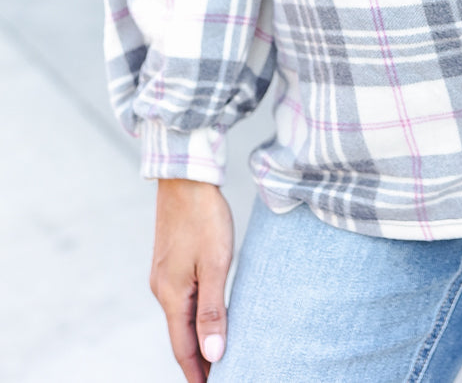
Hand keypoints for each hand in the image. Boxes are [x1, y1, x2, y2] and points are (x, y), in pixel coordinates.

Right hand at [151, 179, 233, 381]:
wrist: (186, 177)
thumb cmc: (204, 216)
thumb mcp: (216, 264)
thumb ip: (213, 310)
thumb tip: (214, 354)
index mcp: (171, 295)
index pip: (183, 347)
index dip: (198, 373)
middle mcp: (161, 289)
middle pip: (180, 336)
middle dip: (197, 360)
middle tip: (220, 376)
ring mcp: (163, 275)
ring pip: (181, 317)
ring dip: (196, 338)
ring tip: (217, 354)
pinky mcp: (169, 262)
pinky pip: (181, 299)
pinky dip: (194, 316)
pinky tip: (207, 316)